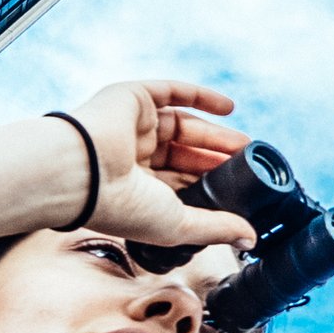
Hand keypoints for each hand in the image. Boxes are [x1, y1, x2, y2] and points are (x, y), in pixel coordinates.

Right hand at [54, 80, 254, 248]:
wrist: (83, 171)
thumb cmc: (121, 206)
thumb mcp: (178, 225)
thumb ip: (216, 229)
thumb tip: (250, 240)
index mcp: (135, 188)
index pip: (179, 183)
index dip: (209, 184)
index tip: (240, 189)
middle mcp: (131, 156)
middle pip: (184, 154)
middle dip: (216, 159)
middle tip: (249, 165)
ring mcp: (131, 126)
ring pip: (182, 126)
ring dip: (216, 134)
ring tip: (246, 145)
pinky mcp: (132, 98)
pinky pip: (171, 92)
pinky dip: (201, 97)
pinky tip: (229, 108)